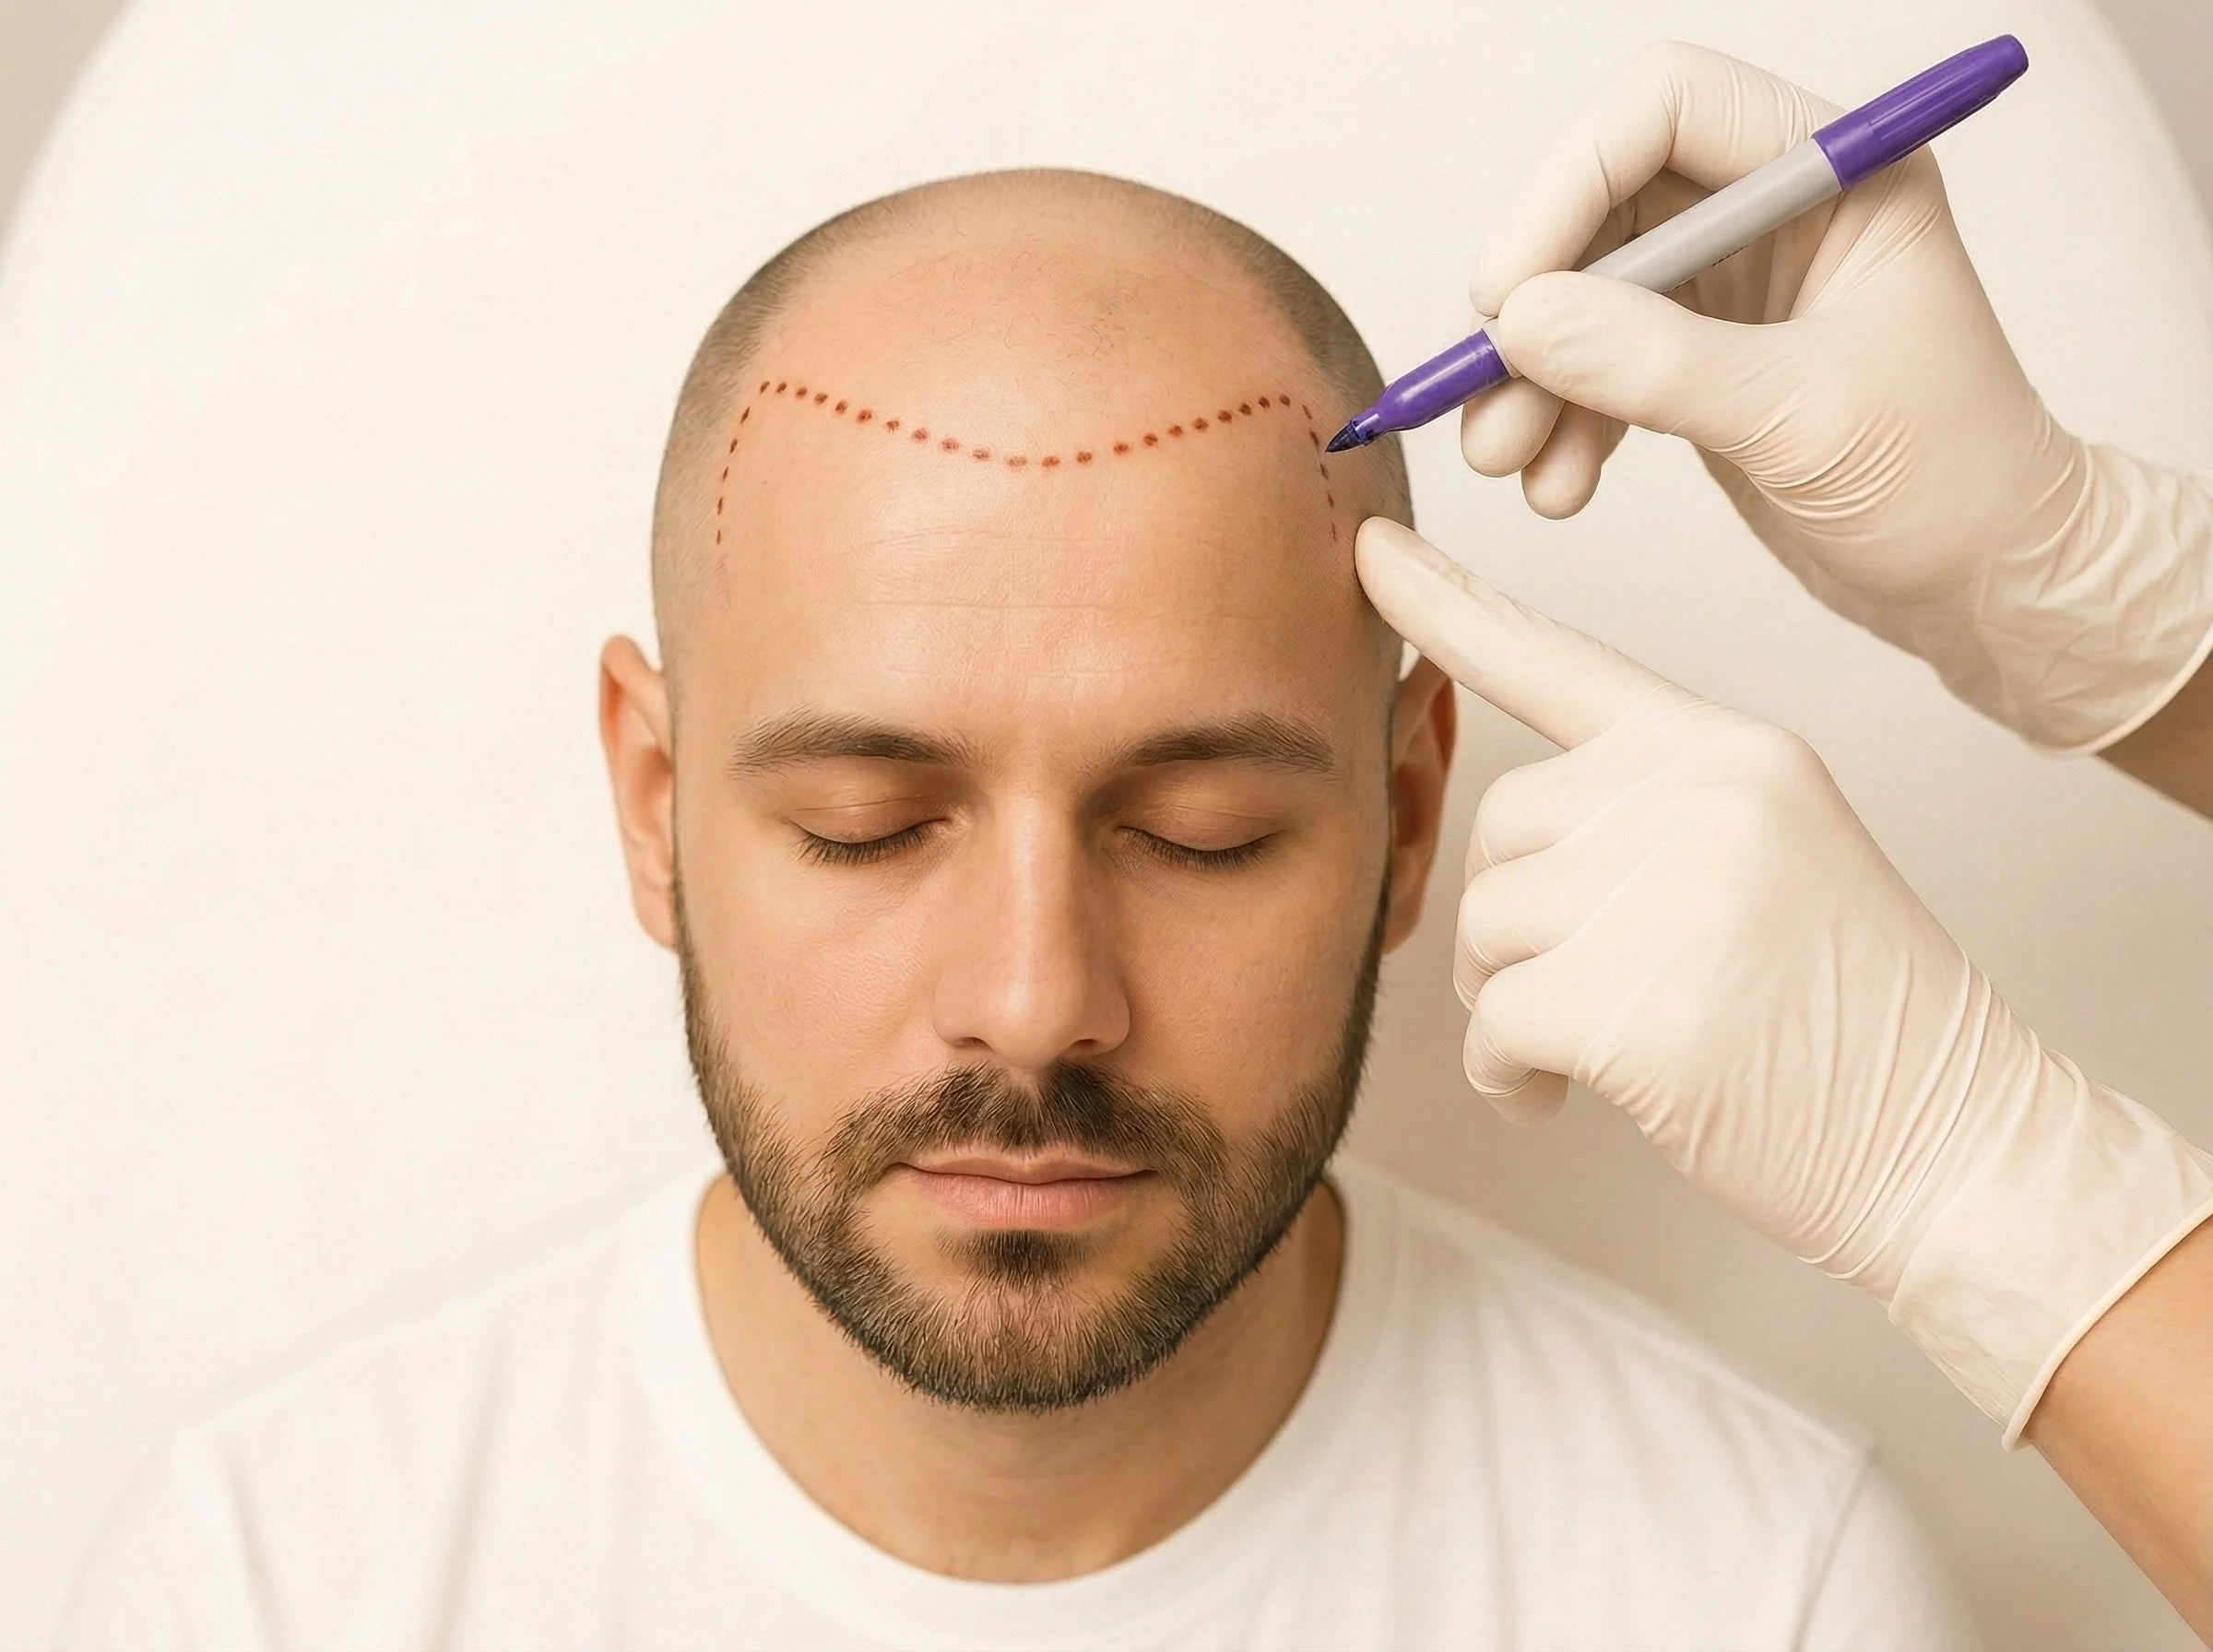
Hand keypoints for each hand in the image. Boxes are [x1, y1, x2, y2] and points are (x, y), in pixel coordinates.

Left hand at [1357, 517, 2212, 1434]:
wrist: (1961, 1143)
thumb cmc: (1853, 1022)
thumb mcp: (1769, 861)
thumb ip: (1648, 816)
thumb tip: (1505, 842)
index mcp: (1731, 749)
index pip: (1560, 659)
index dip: (1450, 607)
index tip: (1369, 548)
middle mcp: (1700, 795)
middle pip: (1499, 825)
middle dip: (1508, 919)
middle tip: (1575, 991)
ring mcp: (1672, 892)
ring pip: (1484, 925)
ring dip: (1508, 1005)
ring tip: (1592, 1052)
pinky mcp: (1636, 1000)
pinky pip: (1491, 1023)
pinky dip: (1506, 1077)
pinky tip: (1564, 1099)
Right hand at [1461, 41, 2212, 754]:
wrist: (1990, 583)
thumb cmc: (1954, 480)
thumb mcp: (1801, 417)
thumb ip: (1656, 363)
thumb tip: (1520, 322)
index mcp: (1835, 171)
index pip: (1664, 108)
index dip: (1568, 183)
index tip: (1508, 293)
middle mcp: (1776, 210)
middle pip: (1601, 202)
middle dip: (1534, 301)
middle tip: (1486, 388)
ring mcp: (1733, 288)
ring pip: (1583, 293)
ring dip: (1530, 377)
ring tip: (1505, 458)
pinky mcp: (1700, 363)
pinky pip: (1596, 366)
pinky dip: (1560, 422)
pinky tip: (1558, 486)